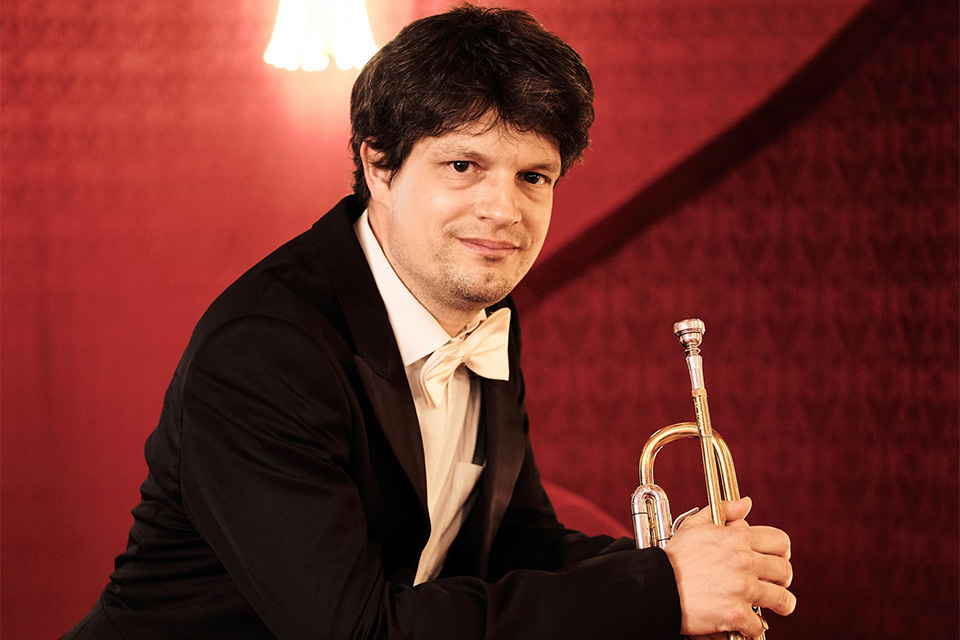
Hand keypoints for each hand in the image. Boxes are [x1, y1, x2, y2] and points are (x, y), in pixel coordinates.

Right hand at [664, 497, 794, 637]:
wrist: (656, 585)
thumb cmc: (675, 556)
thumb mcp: (695, 525)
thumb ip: (724, 509)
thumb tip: (746, 503)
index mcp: (737, 538)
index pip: (780, 541)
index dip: (782, 552)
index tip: (777, 560)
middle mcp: (744, 561)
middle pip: (784, 571)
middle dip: (782, 580)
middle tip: (776, 585)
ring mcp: (742, 588)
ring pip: (783, 599)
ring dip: (780, 605)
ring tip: (774, 607)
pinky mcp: (736, 613)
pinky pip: (758, 625)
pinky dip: (753, 627)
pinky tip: (746, 623)